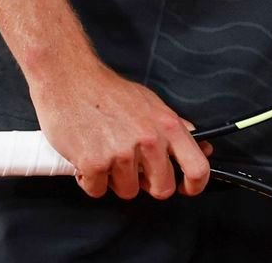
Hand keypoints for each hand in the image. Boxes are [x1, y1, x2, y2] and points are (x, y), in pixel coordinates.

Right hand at [29, 54, 212, 199]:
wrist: (70, 79)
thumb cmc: (108, 92)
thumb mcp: (151, 103)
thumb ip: (175, 128)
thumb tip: (201, 146)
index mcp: (168, 126)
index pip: (197, 167)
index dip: (194, 185)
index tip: (185, 188)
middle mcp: (149, 141)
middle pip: (161, 188)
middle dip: (147, 185)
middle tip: (133, 169)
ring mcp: (122, 153)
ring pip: (127, 191)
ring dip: (115, 180)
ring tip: (105, 154)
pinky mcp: (94, 163)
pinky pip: (97, 190)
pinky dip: (90, 180)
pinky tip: (87, 158)